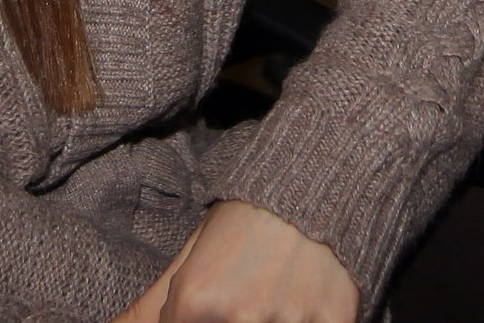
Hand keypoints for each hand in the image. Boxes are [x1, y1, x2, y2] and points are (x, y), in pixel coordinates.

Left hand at [157, 199, 358, 322]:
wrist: (319, 176)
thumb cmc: (248, 219)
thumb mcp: (194, 256)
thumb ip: (148, 308)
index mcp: (196, 302)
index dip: (199, 320)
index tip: (220, 299)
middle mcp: (241, 317)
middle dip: (234, 317)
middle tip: (249, 290)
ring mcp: (289, 321)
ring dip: (273, 319)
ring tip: (275, 293)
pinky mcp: (334, 321)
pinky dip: (307, 321)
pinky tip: (303, 301)